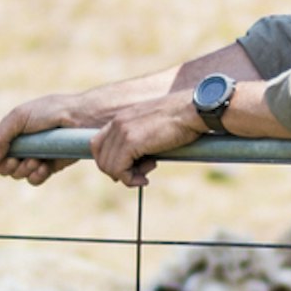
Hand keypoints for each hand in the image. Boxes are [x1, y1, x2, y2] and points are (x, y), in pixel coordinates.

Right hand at [0, 90, 89, 185]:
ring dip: (22, 169)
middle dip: (5, 166)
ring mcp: (35, 157)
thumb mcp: (20, 116)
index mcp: (12, 132)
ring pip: (17, 175)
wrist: (80, 119)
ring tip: (34, 159)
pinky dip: (36, 175)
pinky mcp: (50, 167)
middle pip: (2, 167)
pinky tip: (43, 166)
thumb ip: (0, 136)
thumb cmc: (50, 111)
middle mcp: (22, 146)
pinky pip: (35, 180)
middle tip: (14, 160)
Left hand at [90, 94, 206, 189]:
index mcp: (121, 118)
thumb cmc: (181, 120)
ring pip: (108, 167)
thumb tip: (137, 165)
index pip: (97, 144)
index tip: (129, 168)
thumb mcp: (153, 128)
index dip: (109, 161)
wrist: (192, 110)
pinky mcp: (131, 141)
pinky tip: (145, 179)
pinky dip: (130, 180)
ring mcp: (122, 131)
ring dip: (127, 177)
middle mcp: (117, 123)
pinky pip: (119, 170)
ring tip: (146, 174)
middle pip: (101, 158)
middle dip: (118, 172)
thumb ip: (140, 141)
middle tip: (140, 174)